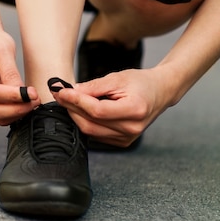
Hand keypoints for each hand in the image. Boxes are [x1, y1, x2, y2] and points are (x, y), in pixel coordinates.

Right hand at [0, 25, 39, 125]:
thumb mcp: (3, 50)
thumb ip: (10, 73)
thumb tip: (23, 94)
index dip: (13, 96)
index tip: (32, 94)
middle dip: (16, 109)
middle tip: (36, 101)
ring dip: (16, 113)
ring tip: (33, 101)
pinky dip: (13, 113)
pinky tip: (25, 102)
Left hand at [52, 68, 176, 146]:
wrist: (159, 93)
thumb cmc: (140, 82)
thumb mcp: (117, 78)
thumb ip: (94, 86)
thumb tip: (71, 91)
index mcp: (134, 110)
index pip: (97, 110)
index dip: (76, 101)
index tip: (62, 91)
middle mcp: (132, 128)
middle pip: (91, 123)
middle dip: (71, 108)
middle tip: (59, 94)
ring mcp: (127, 138)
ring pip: (90, 131)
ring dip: (75, 116)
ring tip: (67, 100)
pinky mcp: (122, 142)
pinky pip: (96, 134)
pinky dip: (85, 122)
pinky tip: (80, 110)